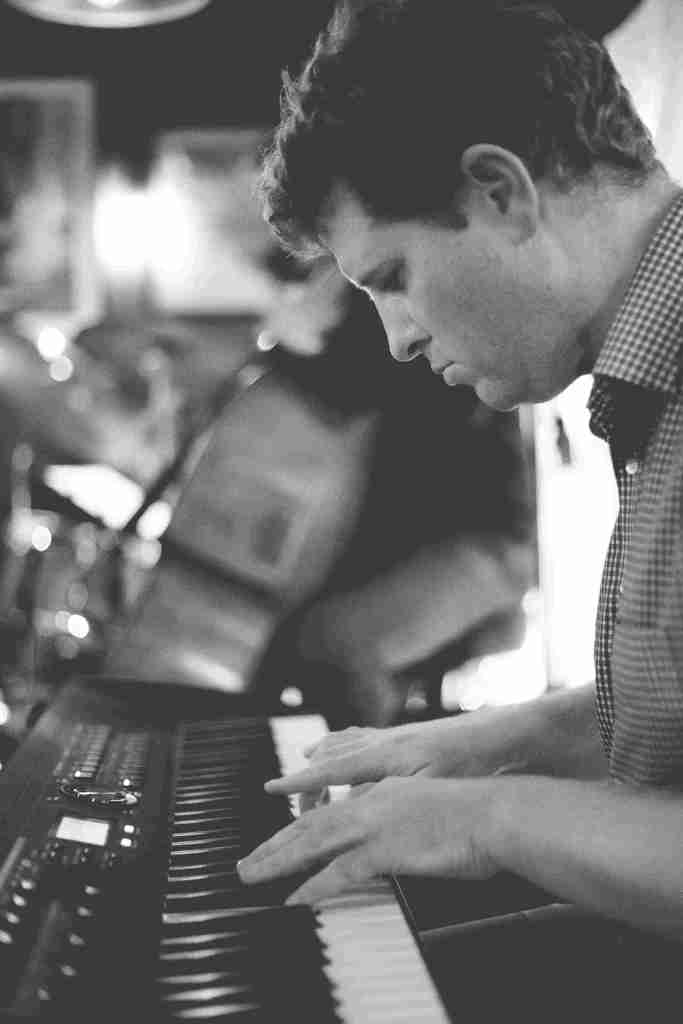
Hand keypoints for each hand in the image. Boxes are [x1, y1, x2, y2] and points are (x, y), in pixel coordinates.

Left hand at [239, 776, 498, 904]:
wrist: (497, 813)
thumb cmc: (475, 817)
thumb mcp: (430, 812)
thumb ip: (403, 823)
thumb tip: (392, 842)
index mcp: (382, 792)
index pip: (330, 811)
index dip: (299, 826)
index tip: (277, 840)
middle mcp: (371, 802)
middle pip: (310, 824)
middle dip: (273, 844)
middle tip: (246, 864)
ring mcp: (376, 823)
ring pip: (312, 842)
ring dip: (277, 860)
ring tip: (251, 876)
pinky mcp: (386, 847)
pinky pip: (340, 872)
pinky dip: (314, 887)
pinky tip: (294, 900)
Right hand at [265, 708, 531, 811]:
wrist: (503, 736)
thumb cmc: (468, 763)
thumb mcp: (426, 788)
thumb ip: (385, 797)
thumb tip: (349, 808)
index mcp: (384, 755)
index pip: (330, 770)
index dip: (299, 782)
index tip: (271, 787)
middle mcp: (385, 741)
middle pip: (334, 755)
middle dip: (308, 773)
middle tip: (291, 794)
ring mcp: (397, 736)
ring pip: (349, 741)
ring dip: (326, 753)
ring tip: (310, 760)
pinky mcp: (411, 736)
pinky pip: (367, 737)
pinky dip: (349, 744)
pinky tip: (353, 750)